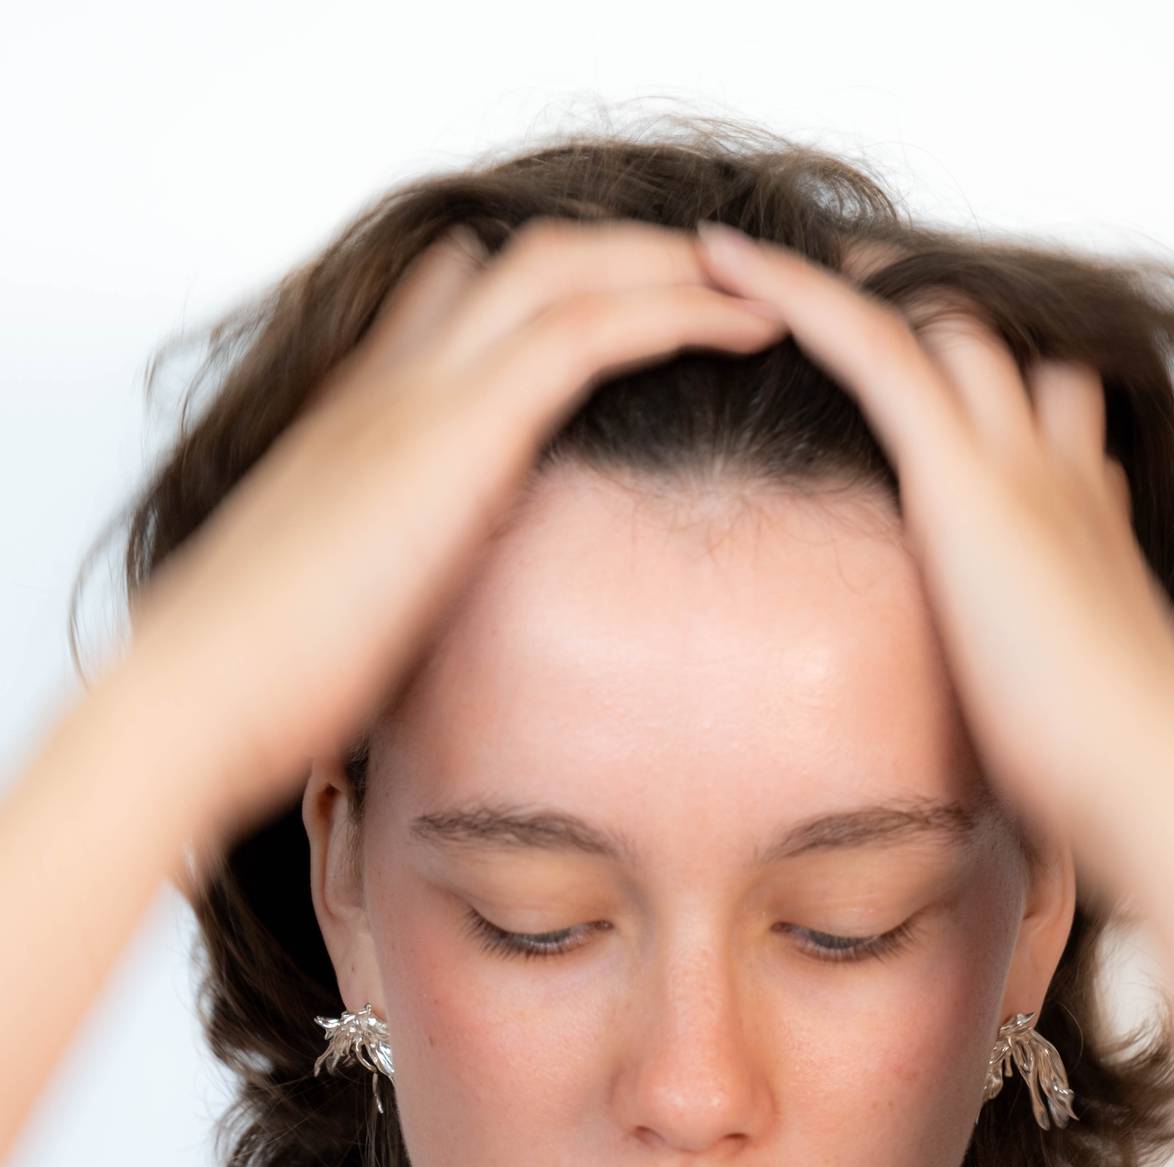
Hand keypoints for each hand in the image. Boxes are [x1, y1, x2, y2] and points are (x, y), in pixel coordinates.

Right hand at [118, 220, 787, 837]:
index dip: (546, 293)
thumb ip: (409, 589)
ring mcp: (421, 392)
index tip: (625, 310)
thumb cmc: (262, 683)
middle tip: (720, 278)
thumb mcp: (351, 614)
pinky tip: (747, 327)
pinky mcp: (459, 428)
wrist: (200, 692)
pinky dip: (676, 311)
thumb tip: (444, 621)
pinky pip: (591, 328)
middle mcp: (392, 384)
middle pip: (527, 262)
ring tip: (762, 286)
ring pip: (568, 267)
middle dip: (632, 255)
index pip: (451, 305)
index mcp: (364, 424)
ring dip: (674, 264)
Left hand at [693, 222, 1173, 878]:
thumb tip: (1006, 743)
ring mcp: (1023, 463)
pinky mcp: (966, 477)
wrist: (1153, 778)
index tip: (935, 378)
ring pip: (938, 319)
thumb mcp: (1067, 710)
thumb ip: (1034, 694)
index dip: (992, 382)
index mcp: (1089, 525)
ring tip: (749, 257)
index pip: (1050, 413)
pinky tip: (727, 262)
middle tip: (830, 286)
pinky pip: (871, 346)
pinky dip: (795, 293)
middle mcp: (1063, 472)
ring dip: (851, 281)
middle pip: (995, 344)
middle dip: (920, 307)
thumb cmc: (1111, 776)